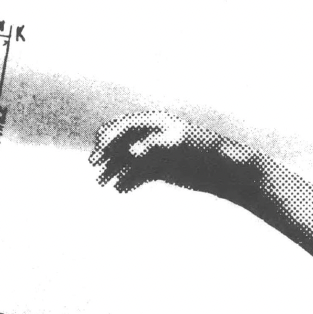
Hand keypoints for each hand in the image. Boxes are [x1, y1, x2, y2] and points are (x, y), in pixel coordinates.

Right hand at [90, 111, 218, 193]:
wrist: (219, 168)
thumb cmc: (198, 153)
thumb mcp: (175, 148)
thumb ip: (152, 148)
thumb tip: (132, 154)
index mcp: (154, 123)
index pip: (124, 127)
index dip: (109, 136)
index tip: (98, 148)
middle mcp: (152, 137)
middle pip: (123, 144)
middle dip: (107, 155)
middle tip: (93, 166)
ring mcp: (156, 154)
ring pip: (129, 161)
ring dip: (114, 171)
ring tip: (102, 183)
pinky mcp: (161, 170)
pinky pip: (139, 174)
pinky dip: (130, 181)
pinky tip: (121, 190)